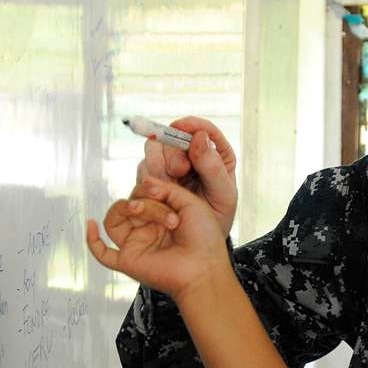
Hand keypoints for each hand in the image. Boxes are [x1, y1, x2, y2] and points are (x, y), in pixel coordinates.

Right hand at [87, 179, 232, 301]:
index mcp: (161, 216)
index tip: (162, 192)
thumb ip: (166, 188)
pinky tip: (90, 225)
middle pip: (130, 204)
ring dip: (125, 208)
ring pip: (114, 220)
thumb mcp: (190, 203)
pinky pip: (103, 253)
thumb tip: (144, 180)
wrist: (205, 268)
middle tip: (169, 216)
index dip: (148, 188)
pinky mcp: (128, 261)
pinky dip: (92, 240)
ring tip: (141, 209)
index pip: (143, 194)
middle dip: (147, 202)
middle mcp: (147, 230)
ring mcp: (136, 245)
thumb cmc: (204, 239)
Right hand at [134, 117, 237, 237]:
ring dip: (159, 163)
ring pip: (154, 148)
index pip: (203, 130)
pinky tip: (158, 192)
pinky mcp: (153, 178)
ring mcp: (169, 165)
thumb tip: (199, 136)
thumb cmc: (216, 218)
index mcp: (215, 154)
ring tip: (169, 183)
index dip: (191, 124)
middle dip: (174, 150)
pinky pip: (144, 169)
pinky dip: (149, 177)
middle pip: (174, 136)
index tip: (181, 126)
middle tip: (180, 171)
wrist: (197, 243)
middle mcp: (190, 155)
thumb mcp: (223, 196)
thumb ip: (213, 168)